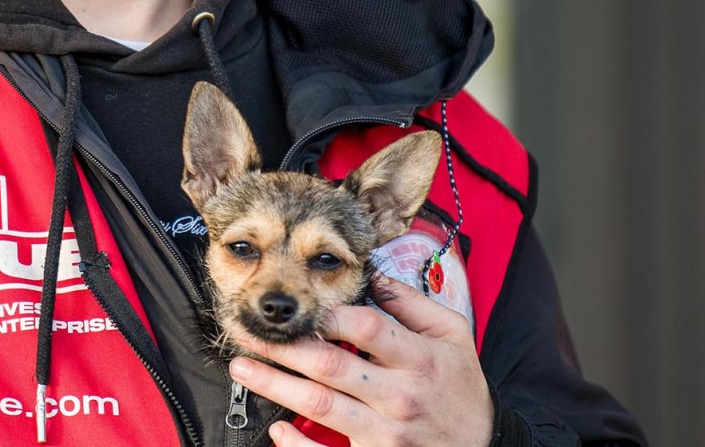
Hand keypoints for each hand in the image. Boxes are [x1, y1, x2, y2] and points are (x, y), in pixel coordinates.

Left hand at [228, 276, 492, 446]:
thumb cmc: (462, 389)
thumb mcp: (453, 337)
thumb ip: (413, 304)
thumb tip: (374, 275)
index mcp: (417, 358)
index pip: (364, 326)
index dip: (327, 312)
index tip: (299, 304)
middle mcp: (398, 395)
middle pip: (329, 364)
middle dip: (281, 345)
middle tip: (243, 330)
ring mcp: (385, 433)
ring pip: (319, 405)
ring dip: (274, 385)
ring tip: (242, 367)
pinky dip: (297, 444)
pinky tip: (275, 428)